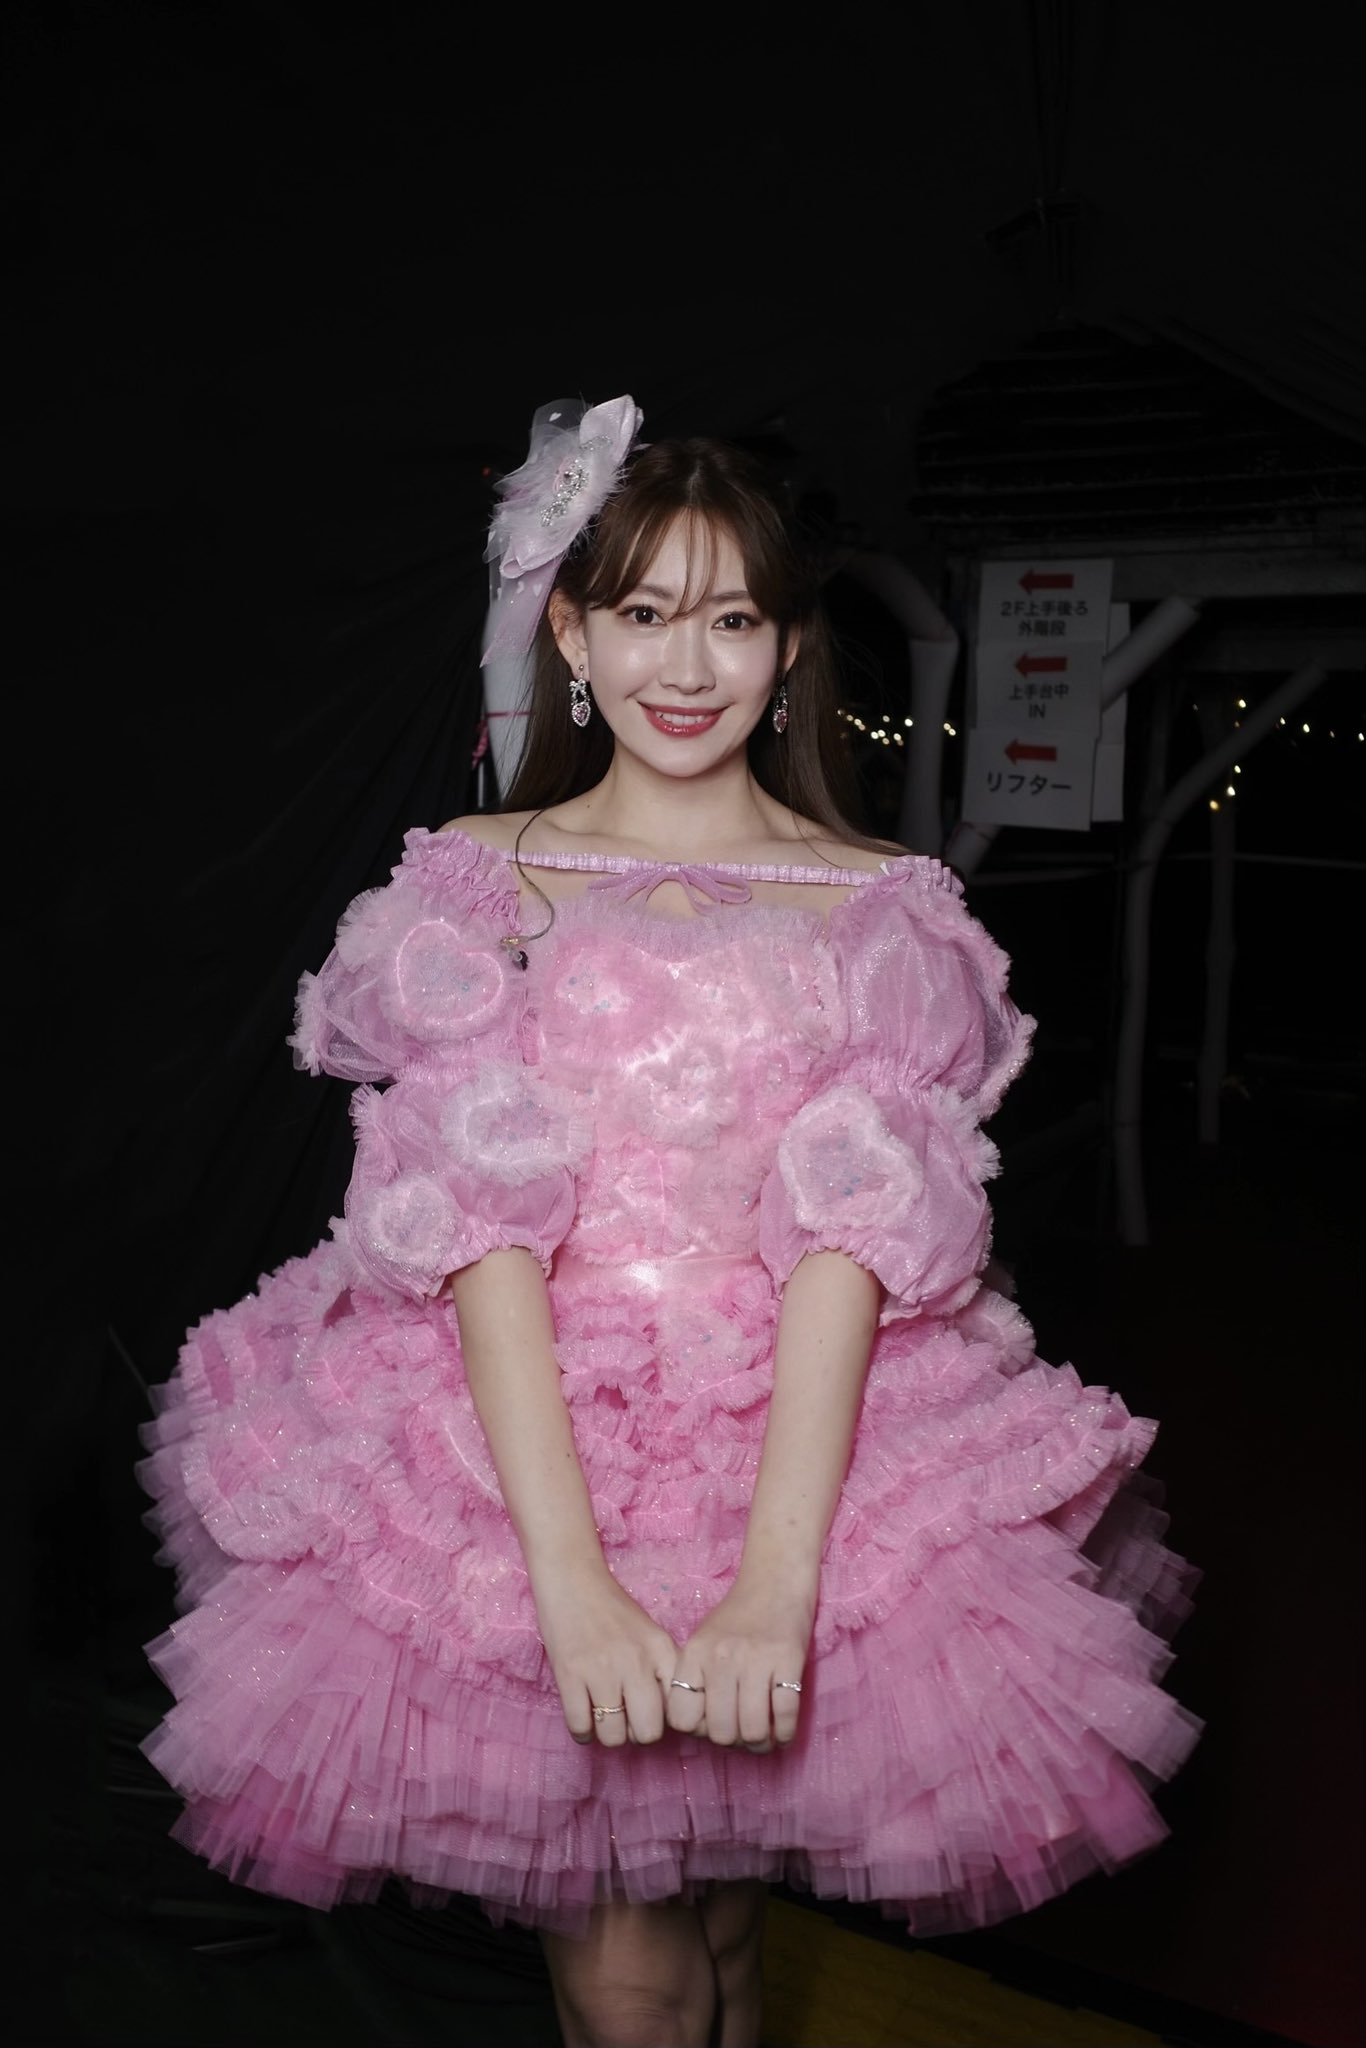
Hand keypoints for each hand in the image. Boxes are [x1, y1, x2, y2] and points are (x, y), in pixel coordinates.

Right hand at [535, 1565, 678, 1749]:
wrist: (573, 1580)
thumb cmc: (613, 1611)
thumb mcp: (651, 1635)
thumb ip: (664, 1672)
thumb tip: (667, 1720)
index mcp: (661, 1651)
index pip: (678, 1711)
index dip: (665, 1720)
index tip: (651, 1712)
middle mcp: (636, 1661)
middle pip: (647, 1733)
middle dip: (635, 1732)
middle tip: (624, 1717)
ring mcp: (602, 1669)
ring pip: (613, 1737)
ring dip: (607, 1733)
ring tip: (601, 1714)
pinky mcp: (570, 1674)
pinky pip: (580, 1728)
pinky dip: (582, 1731)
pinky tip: (583, 1716)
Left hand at [666, 1575, 813, 1752]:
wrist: (775, 1581)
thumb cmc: (738, 1617)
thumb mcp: (703, 1641)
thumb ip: (696, 1681)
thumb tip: (702, 1731)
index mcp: (695, 1655)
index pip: (682, 1719)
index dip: (698, 1730)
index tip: (713, 1723)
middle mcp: (721, 1658)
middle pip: (721, 1733)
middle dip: (734, 1742)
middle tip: (743, 1732)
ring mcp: (755, 1660)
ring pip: (753, 1731)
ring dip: (761, 1743)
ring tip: (765, 1736)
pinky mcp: (788, 1660)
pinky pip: (786, 1717)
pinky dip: (785, 1734)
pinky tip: (783, 1731)